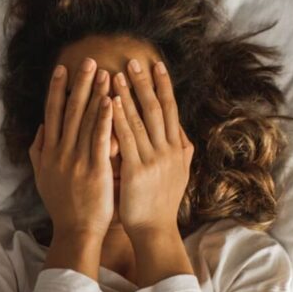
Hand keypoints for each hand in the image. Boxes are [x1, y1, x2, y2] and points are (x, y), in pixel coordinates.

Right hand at [29, 57, 115, 241]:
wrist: (75, 231)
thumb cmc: (63, 206)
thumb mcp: (43, 178)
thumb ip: (39, 153)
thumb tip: (40, 130)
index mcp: (49, 152)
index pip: (52, 114)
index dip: (56, 90)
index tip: (62, 69)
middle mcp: (60, 152)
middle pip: (69, 111)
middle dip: (79, 84)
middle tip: (88, 60)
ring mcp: (77, 160)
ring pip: (85, 121)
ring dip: (95, 94)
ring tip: (104, 73)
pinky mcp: (95, 170)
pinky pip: (100, 139)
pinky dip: (104, 119)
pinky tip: (111, 101)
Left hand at [111, 58, 194, 240]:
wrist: (155, 230)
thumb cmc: (162, 203)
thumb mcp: (179, 173)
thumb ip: (181, 151)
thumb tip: (182, 132)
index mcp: (177, 148)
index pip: (171, 110)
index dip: (164, 86)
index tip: (157, 65)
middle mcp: (169, 150)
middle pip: (157, 108)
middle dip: (145, 83)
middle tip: (134, 61)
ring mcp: (154, 160)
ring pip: (141, 120)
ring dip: (128, 95)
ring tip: (116, 74)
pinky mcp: (137, 171)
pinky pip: (127, 139)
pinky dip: (119, 119)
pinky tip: (110, 103)